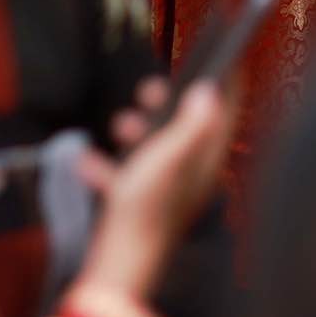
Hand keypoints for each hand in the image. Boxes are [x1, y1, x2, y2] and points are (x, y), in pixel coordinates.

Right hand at [69, 77, 233, 311]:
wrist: (118, 261)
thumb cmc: (144, 209)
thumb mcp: (166, 158)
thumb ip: (189, 126)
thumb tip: (210, 93)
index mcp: (205, 161)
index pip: (223, 115)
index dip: (228, 84)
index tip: (228, 56)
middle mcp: (192, 174)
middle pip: (189, 126)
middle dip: (168, 104)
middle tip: (152, 90)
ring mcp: (168, 188)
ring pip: (156, 145)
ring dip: (136, 130)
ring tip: (121, 125)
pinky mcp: (143, 200)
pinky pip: (127, 171)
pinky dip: (109, 163)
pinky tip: (87, 162)